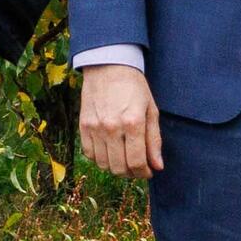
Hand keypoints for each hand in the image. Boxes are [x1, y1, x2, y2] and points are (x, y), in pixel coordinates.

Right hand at [80, 63, 164, 179]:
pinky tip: (109, 151)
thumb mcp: (151, 110)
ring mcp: (95, 128)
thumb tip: (158, 166)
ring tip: (124, 159)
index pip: (137, 162)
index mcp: (133, 123)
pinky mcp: (83, 126)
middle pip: (119, 168)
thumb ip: (154, 140)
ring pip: (104, 164)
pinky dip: (100, 158)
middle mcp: (112, 128)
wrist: (108, 66)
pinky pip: (89, 154)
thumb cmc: (134, 87)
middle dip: (131, 173)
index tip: (148, 171)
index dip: (144, 172)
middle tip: (137, 167)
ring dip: (115, 167)